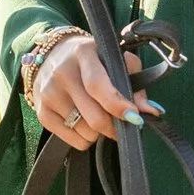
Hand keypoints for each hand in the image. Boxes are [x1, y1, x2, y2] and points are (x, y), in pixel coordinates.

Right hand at [26, 30, 145, 147]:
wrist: (49, 55)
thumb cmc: (91, 59)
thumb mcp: (113, 60)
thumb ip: (135, 83)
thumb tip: (151, 111)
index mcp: (84, 54)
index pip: (98, 85)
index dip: (117, 104)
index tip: (134, 117)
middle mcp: (62, 73)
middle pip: (93, 116)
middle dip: (114, 127)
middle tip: (123, 125)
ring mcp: (49, 94)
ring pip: (85, 131)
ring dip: (100, 132)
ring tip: (100, 118)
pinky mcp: (42, 112)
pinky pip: (73, 140)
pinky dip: (86, 139)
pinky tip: (86, 124)